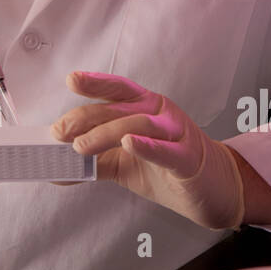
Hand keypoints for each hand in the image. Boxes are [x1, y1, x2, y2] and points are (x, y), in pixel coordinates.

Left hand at [52, 71, 245, 230]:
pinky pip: (167, 150)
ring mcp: (177, 133)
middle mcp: (160, 113)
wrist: (213, 189)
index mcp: (146, 107)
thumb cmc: (167, 169)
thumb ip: (94, 161)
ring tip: (80, 146)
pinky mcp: (189, 159)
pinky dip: (146, 146)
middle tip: (60, 131)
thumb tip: (57, 169)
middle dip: (87, 117)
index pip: (118, 90)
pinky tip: (128, 143)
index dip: (95, 82)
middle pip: (121, 107)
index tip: (71, 80)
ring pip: (139, 124)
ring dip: (106, 133)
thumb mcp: (124, 163)